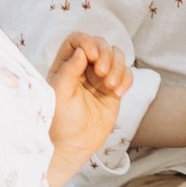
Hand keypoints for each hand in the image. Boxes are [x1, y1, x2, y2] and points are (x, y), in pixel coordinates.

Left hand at [45, 31, 129, 185]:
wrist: (74, 146)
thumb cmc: (60, 121)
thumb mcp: (59, 94)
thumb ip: (69, 70)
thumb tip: (81, 51)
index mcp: (65, 65)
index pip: (77, 40)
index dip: (87, 41)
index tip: (91, 55)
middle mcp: (83, 68)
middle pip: (100, 44)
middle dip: (105, 54)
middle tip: (101, 72)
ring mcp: (100, 78)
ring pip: (116, 56)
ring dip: (117, 66)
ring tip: (110, 85)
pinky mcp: (113, 90)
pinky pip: (126, 74)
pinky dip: (126, 79)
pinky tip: (118, 93)